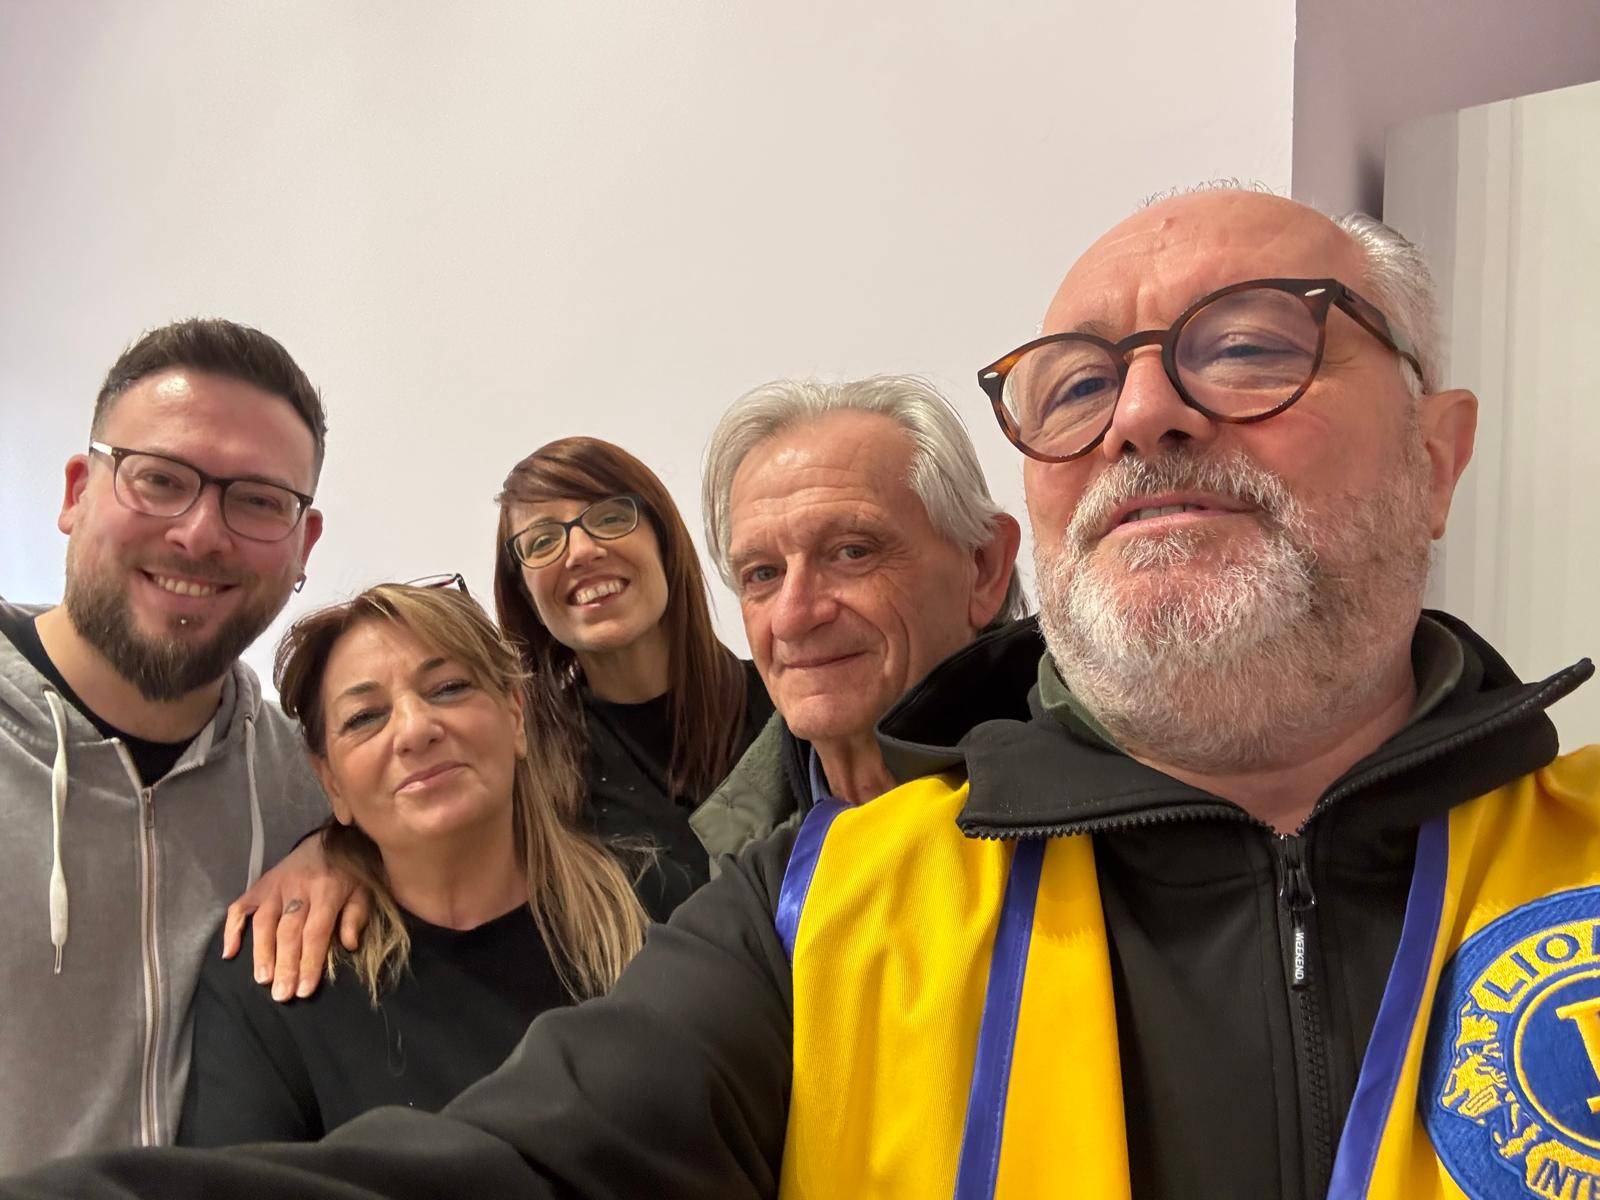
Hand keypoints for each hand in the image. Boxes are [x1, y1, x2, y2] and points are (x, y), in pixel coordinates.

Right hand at [221, 834, 371, 1001]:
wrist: (330, 839)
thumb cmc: (349, 872)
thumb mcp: (364, 890)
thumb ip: (356, 916)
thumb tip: (350, 945)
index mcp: (327, 890)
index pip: (316, 932)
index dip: (310, 962)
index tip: (304, 990)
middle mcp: (298, 888)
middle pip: (288, 931)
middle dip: (285, 965)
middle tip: (281, 995)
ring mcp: (275, 886)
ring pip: (263, 922)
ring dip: (261, 952)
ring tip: (263, 979)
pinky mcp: (259, 885)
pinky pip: (240, 907)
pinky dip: (232, 929)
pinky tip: (229, 953)